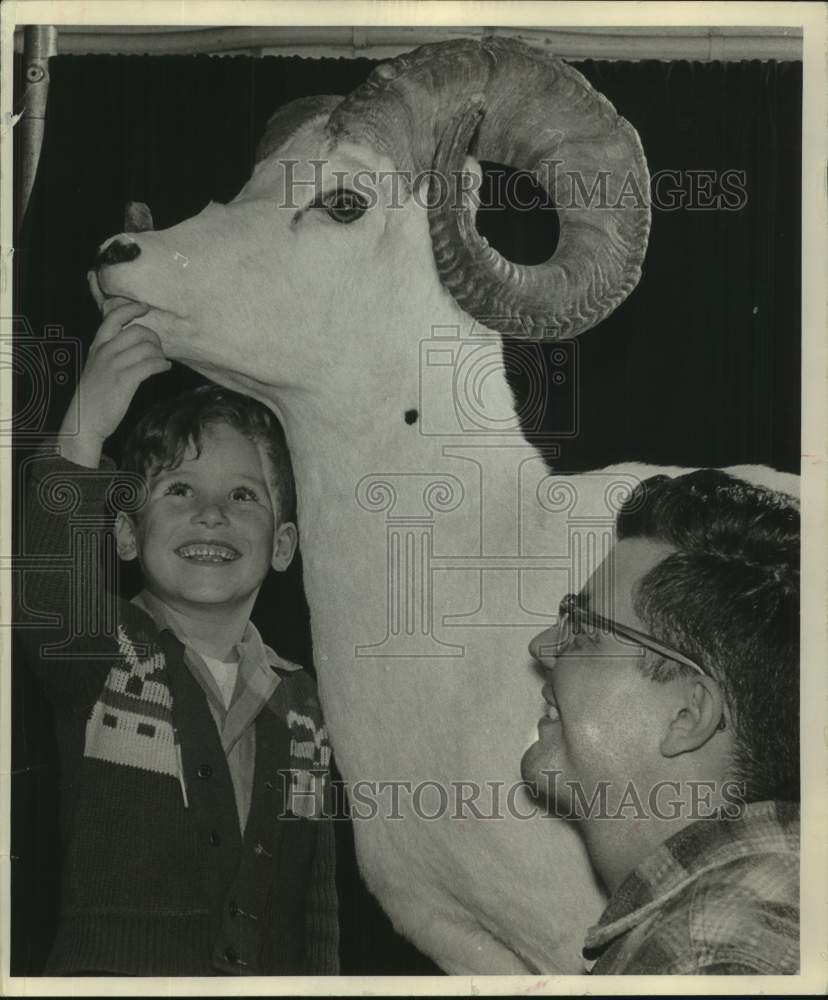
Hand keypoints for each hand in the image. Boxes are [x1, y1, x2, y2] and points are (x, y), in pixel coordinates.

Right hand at [58, 300, 170, 466]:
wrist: (84, 421)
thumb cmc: (94, 395)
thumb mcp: (97, 367)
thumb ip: (111, 352)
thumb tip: (137, 343)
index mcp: (97, 346)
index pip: (114, 317)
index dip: (132, 309)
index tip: (145, 308)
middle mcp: (105, 352)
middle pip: (138, 331)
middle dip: (154, 338)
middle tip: (158, 349)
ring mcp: (114, 366)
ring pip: (147, 348)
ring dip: (160, 353)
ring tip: (162, 362)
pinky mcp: (124, 380)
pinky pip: (150, 365)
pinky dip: (161, 364)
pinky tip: (164, 368)